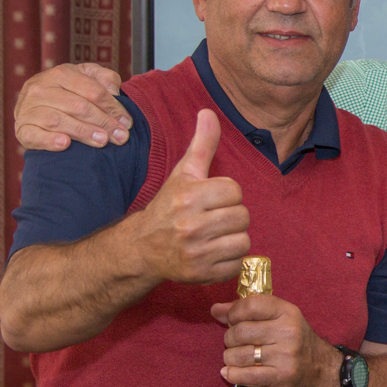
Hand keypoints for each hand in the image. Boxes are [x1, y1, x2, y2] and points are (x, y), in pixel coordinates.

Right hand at [15, 62, 128, 150]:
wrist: (36, 104)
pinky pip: (34, 135)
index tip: (126, 122)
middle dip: (103, 122)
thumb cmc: (69, 91)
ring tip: (102, 141)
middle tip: (120, 136)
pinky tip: (65, 144)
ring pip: (59, 120)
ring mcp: (29, 108)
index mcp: (61, 73)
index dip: (113, 107)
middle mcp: (41, 88)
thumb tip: (113, 91)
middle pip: (78, 106)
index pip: (92, 91)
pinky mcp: (22, 128)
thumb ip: (105, 78)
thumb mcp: (88, 76)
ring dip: (83, 132)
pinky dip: (50, 140)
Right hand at [134, 111, 248, 283]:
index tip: (210, 199)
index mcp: (187, 197)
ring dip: (233, 238)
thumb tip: (208, 112)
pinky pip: (237, 264)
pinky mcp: (200, 274)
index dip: (226, 194)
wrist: (142, 248)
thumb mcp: (184, 173)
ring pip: (243, 241)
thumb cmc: (169, 206)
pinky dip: (229, 260)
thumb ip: (202, 144)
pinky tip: (212, 252)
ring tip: (214, 235)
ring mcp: (195, 252)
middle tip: (212, 218)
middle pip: (242, 216)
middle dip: (231, 216)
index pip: (234, 190)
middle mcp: (190, 225)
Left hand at [213, 292, 339, 386]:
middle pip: (240, 332)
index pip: (250, 305)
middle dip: (230, 338)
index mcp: (287, 312)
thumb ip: (246, 311)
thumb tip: (215, 309)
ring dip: (230, 358)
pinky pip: (245, 376)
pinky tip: (230, 372)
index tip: (232, 320)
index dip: (233, 313)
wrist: (320, 367)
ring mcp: (285, 355)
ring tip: (237, 358)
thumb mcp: (278, 318)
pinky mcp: (281, 376)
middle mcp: (288, 331)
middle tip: (236, 343)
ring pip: (238, 355)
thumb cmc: (294, 339)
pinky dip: (232, 374)